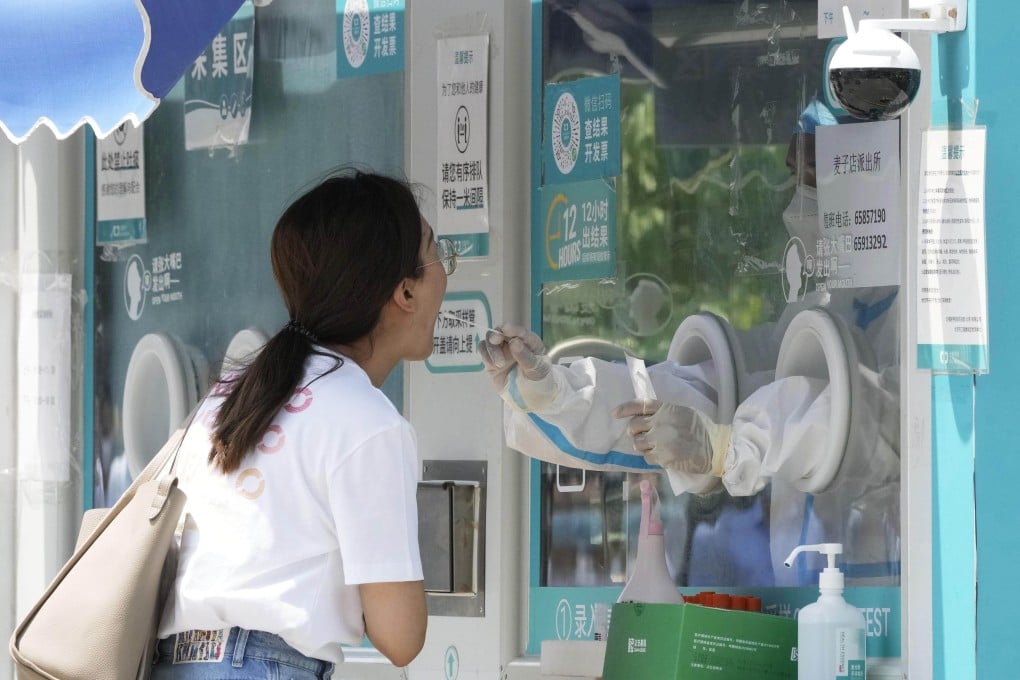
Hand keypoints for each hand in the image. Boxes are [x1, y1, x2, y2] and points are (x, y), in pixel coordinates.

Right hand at [477, 324, 548, 389]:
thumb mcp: (536, 369)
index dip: (513, 330)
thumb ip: (525, 356)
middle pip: (501, 332)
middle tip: (496, 340)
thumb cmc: (538, 381)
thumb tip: (514, 342)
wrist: (530, 397)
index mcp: (529, 342)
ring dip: (492, 349)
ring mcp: (502, 351)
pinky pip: (484, 352)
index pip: (521, 332)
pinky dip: (486, 355)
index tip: (506, 330)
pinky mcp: (491, 361)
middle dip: (496, 334)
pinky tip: (494, 365)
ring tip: (500, 364)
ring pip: (490, 341)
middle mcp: (514, 343)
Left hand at [612, 400, 729, 475]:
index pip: (640, 405)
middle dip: (634, 433)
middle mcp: (660, 422)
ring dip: (643, 446)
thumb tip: (646, 419)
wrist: (715, 448)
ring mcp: (660, 440)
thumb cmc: (702, 429)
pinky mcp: (663, 456)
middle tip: (642, 437)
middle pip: (633, 427)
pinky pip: (647, 457)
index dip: (625, 408)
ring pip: (638, 444)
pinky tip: (663, 456)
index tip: (615, 414)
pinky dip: (652, 458)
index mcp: (666, 409)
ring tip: (655, 447)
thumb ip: (665, 413)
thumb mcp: (683, 412)